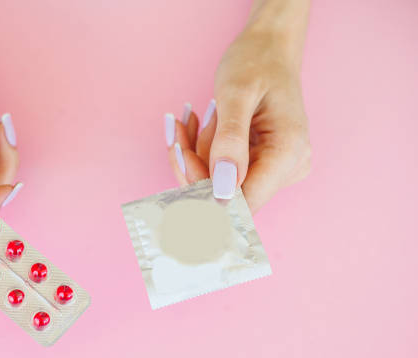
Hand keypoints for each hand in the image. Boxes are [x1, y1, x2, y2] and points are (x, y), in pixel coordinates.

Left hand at [166, 0, 310, 211]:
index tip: (180, 158)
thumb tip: (222, 191)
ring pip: (219, 183)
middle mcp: (288, 167)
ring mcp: (276, 168)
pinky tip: (195, 124)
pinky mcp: (262, 164)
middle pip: (226, 193)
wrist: (268, 47)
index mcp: (288, 154)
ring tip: (187, 121)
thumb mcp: (236, 94)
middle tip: (176, 131)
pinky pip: (222, 170)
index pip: (243, 201)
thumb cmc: (255, 61)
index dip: (205, 192)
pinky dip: (202, 150)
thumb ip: (230, 141)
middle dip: (193, 166)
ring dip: (194, 154)